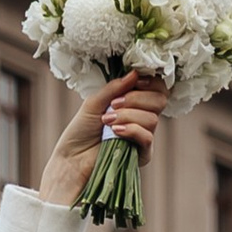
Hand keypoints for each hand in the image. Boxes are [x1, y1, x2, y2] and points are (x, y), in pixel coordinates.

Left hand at [38, 73, 167, 205]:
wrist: (72, 157)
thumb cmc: (81, 130)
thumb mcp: (94, 102)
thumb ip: (115, 88)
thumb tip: (135, 73)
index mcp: (134, 102)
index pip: (157, 88)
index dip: (150, 82)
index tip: (135, 82)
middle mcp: (142, 117)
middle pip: (159, 100)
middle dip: (136, 98)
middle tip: (114, 104)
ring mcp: (143, 135)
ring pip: (152, 119)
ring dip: (128, 116)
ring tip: (107, 121)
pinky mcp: (142, 154)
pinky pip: (147, 137)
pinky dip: (132, 130)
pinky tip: (116, 131)